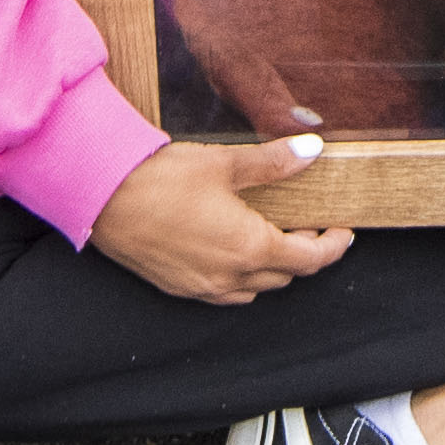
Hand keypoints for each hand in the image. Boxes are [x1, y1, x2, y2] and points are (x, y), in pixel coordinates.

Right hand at [86, 130, 358, 305]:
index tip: (343, 232)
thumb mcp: (223, 163)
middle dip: (302, 253)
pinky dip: (241, 278)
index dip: (332, 246)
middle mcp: (230, 278)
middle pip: (285, 276)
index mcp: (250, 248)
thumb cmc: (159, 178)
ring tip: (272, 237)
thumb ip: (273, 163)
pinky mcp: (178, 288)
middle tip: (306, 224)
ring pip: (255, 290)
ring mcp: (202, 288)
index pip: (309, 260)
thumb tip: (312, 150)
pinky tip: (233, 252)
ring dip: (271, 269)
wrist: (101, 197)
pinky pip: (224, 294)